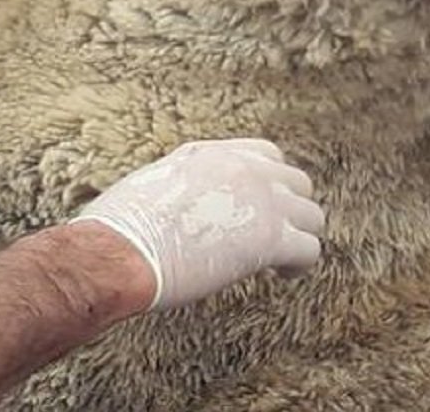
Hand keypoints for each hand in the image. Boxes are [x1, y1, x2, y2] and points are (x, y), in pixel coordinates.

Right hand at [73, 138, 324, 311]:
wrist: (118, 251)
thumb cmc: (118, 231)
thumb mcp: (147, 187)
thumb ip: (176, 187)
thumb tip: (169, 207)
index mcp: (209, 154)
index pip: (264, 154)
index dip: (268, 183)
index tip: (257, 207)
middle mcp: (241, 168)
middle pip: (296, 181)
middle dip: (289, 209)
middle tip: (272, 235)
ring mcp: (262, 200)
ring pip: (312, 215)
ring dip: (299, 236)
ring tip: (281, 260)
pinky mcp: (272, 237)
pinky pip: (310, 250)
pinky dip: (299, 266)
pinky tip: (281, 275)